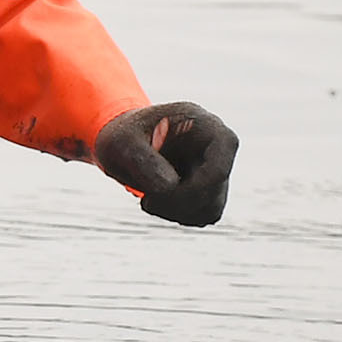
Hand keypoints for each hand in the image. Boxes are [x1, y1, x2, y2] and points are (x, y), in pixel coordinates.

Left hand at [95, 102, 237, 227]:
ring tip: (148, 199)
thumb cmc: (123, 136)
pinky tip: (157, 201)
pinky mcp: (210, 189)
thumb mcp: (122, 141)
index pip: (218, 168)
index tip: (156, 197)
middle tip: (146, 201)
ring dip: (176, 213)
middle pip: (213, 193)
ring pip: (210, 209)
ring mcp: (217, 169)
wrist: (124, 142)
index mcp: (206, 125)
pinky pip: (202, 215)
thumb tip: (170, 187)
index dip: (191, 190)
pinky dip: (178, 215)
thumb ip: (143, 160)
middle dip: (176, 203)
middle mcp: (219, 147)